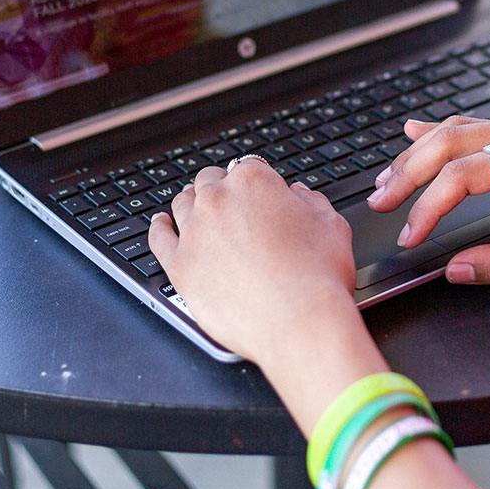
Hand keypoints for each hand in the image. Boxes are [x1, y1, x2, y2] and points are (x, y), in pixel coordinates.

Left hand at [149, 161, 357, 364]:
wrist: (299, 321)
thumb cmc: (318, 277)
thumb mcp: (331, 225)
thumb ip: (311, 201)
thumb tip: (298, 195)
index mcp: (254, 181)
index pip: (247, 168)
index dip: (256, 183)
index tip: (258, 196)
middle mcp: (218, 199)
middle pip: (209, 182)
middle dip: (220, 191)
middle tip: (231, 207)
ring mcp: (194, 231)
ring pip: (182, 205)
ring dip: (190, 204)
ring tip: (195, 212)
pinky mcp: (178, 264)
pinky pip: (158, 238)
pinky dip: (158, 228)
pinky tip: (161, 225)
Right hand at [367, 115, 489, 283]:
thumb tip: (456, 271)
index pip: (462, 175)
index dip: (429, 207)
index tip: (411, 237)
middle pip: (450, 141)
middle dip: (408, 170)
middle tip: (379, 200)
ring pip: (461, 130)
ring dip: (421, 152)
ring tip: (388, 178)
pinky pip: (479, 129)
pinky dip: (444, 134)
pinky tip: (418, 131)